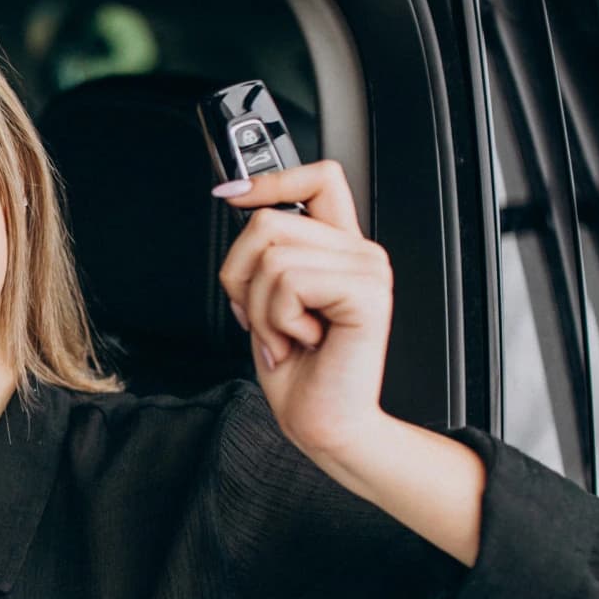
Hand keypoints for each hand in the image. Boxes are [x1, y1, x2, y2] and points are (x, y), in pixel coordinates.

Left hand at [214, 160, 393, 461]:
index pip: (319, 177)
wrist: (322, 421)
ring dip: (260, 309)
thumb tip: (237, 200)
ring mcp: (367, 268)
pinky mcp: (366, 292)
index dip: (271, 178)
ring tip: (285, 336)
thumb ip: (265, 255)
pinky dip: (277, 321)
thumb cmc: (297, 369)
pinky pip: (289, 284)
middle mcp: (358, 251)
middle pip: (268, 222)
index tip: (231, 194)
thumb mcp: (267, 301)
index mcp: (337, 248)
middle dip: (241, 277)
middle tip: (264, 320)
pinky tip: (303, 341)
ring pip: (272, 257)